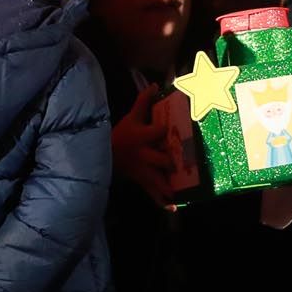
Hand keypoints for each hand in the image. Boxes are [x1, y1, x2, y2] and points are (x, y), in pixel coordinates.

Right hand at [111, 86, 176, 207]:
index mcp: (141, 137)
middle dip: (173, 162)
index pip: (157, 132)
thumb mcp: (131, 117)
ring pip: (158, 180)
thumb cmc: (121, 135)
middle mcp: (144, 155)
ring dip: (171, 185)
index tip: (179, 126)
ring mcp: (143, 171)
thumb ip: (143, 101)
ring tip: (185, 191)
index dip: (165, 130)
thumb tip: (155, 84)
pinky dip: (163, 202)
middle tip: (188, 163)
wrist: (102, 155)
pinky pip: (152, 193)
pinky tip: (174, 207)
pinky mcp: (142, 181)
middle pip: (161, 160)